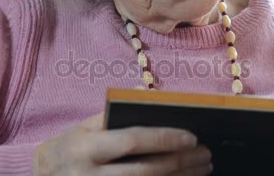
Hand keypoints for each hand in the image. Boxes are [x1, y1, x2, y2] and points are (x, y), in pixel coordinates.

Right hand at [33, 112, 212, 175]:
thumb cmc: (68, 147)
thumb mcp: (84, 127)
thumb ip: (114, 116)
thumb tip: (154, 104)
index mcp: (85, 147)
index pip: (131, 141)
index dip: (164, 139)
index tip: (191, 137)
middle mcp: (89, 175)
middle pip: (145, 171)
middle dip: (180, 162)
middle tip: (205, 154)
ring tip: (201, 169)